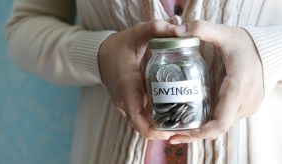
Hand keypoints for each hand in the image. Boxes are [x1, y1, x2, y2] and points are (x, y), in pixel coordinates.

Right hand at [98, 20, 176, 139]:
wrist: (100, 54)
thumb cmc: (119, 45)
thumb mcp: (137, 33)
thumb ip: (156, 28)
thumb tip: (179, 30)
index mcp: (126, 85)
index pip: (135, 116)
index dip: (150, 130)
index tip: (167, 133)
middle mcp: (123, 98)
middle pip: (140, 124)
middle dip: (159, 131)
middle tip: (181, 128)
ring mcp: (122, 103)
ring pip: (139, 122)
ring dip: (156, 126)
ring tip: (178, 123)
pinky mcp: (125, 103)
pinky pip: (138, 116)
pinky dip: (150, 119)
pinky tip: (167, 114)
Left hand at [169, 20, 263, 142]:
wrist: (268, 51)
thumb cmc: (245, 44)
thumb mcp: (224, 33)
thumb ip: (202, 29)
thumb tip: (177, 30)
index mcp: (237, 87)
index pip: (221, 121)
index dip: (201, 132)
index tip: (181, 132)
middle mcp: (243, 102)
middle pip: (217, 128)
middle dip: (194, 134)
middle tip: (170, 135)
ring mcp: (246, 107)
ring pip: (221, 126)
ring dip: (200, 130)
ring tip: (176, 130)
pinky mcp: (244, 107)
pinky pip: (225, 120)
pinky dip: (209, 124)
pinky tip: (192, 122)